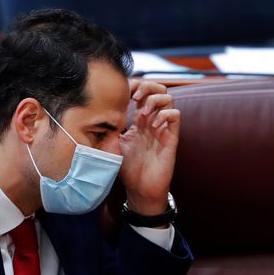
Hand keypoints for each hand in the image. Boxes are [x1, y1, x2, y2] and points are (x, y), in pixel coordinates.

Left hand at [119, 80, 179, 214]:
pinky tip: (153, 125)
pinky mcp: (171, 139)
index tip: (123, 91)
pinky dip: (164, 115)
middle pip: (159, 89)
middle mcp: (153, 121)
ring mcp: (163, 129)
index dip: (135, 85)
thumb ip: (110, 127)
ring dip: (155, 100)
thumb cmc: (128, 169)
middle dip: (147, 86)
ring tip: (143, 112)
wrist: (140, 189)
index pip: (143, 91)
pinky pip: (175, 116)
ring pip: (169, 99)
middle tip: (134, 97)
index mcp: (140, 120)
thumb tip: (98, 112)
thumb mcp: (113, 143)